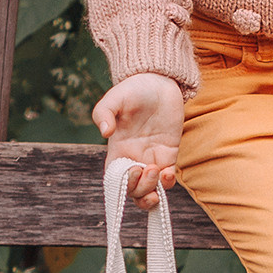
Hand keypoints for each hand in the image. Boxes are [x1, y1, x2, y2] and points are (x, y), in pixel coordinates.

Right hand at [93, 73, 185, 211]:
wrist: (158, 81)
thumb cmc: (132, 89)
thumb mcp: (114, 98)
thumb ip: (104, 113)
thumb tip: (104, 131)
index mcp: (117, 150)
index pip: (115, 179)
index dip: (122, 184)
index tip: (133, 169)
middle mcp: (133, 158)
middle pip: (133, 189)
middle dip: (140, 190)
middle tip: (149, 169)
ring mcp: (152, 158)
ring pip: (149, 189)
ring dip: (152, 191)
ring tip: (158, 172)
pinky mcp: (168, 155)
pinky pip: (167, 179)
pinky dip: (167, 183)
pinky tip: (168, 173)